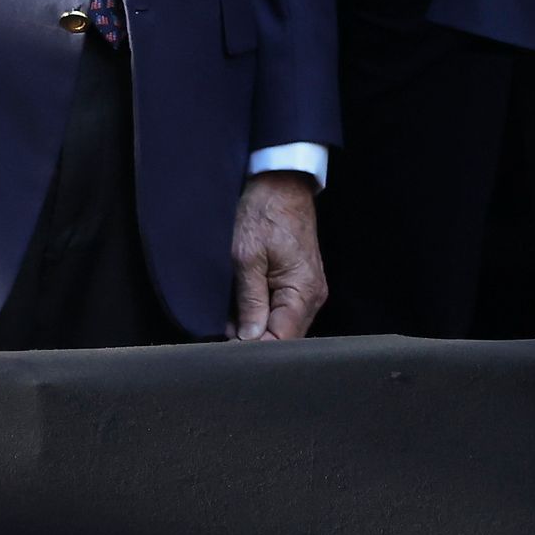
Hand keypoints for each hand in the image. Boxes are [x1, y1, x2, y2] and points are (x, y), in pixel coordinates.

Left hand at [228, 172, 324, 340]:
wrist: (280, 183)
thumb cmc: (265, 213)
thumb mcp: (247, 257)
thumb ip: (250, 300)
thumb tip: (248, 337)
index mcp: (303, 292)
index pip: (282, 341)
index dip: (254, 350)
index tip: (227, 351)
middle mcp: (312, 296)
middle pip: (284, 338)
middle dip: (254, 341)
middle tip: (223, 339)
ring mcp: (307, 290)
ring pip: (282, 326)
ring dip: (256, 327)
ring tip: (228, 324)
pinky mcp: (299, 283)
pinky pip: (281, 310)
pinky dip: (261, 313)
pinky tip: (241, 310)